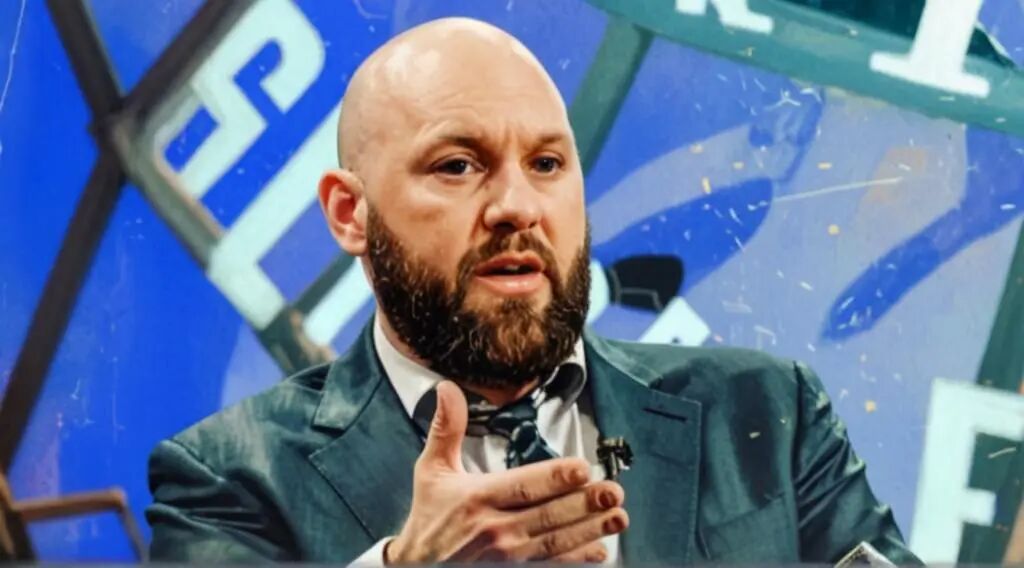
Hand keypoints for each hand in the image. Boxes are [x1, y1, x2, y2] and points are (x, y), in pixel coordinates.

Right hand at [385, 381, 627, 563]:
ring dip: (589, 530)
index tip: (582, 468)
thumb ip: (446, 428)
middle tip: (613, 492)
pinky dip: (576, 560)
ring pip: (554, 542)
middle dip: (583, 504)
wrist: (417, 567)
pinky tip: (600, 550)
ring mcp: (506, 556)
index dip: (554, 478)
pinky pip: (549, 566)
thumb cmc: (429, 515)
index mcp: (477, 498)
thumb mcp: (431, 470)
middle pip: (546, 515)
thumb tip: (447, 388)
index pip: (522, 486)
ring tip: (617, 517)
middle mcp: (494, 529)